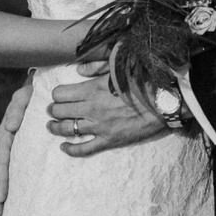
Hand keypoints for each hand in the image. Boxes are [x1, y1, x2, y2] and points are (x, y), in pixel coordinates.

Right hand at [0, 76, 32, 215]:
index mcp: (6, 132)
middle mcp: (5, 141)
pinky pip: (12, 168)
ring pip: (2, 172)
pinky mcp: (19, 148)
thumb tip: (8, 128)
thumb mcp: (26, 94)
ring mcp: (11, 145)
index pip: (2, 160)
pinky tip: (8, 199)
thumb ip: (17, 108)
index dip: (1, 179)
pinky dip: (8, 184)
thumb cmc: (34, 90)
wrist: (41, 86)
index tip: (3, 197)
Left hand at [48, 63, 169, 155]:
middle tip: (53, 110)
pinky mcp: (109, 141)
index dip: (57, 94)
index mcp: (92, 89)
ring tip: (52, 126)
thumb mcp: (119, 65)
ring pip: (67, 130)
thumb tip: (79, 69)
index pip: (60, 93)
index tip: (59, 95)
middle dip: (53, 110)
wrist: (163, 102)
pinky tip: (64, 147)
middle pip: (59, 112)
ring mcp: (99, 127)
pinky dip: (70, 149)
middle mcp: (91, 109)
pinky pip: (83, 149)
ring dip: (55, 128)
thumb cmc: (143, 81)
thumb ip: (96, 66)